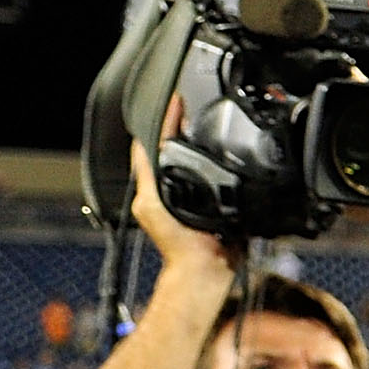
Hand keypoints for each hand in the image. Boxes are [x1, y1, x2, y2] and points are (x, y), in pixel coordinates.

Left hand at [126, 107, 236, 278]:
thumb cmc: (179, 242)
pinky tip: (226, 153)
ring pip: (197, 162)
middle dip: (183, 129)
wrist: (206, 266)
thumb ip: (147, 174)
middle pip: (176, 151)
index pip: (156, 145)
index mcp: (156, 185)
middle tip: (193, 108)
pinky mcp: (218, 204)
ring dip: (202, 144)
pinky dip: (220, 163)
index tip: (177, 102)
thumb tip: (141, 143)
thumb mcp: (152, 203)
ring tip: (208, 123)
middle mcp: (174, 189)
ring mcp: (197, 196)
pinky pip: (218, 177)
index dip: (166, 121)